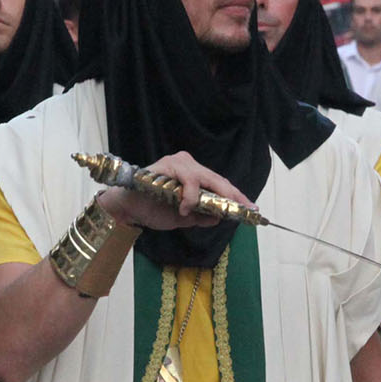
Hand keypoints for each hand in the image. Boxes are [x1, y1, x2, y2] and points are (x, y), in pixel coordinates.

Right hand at [94, 151, 247, 230]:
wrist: (128, 207)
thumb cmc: (153, 209)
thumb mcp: (183, 218)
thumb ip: (201, 217)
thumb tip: (220, 218)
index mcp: (195, 176)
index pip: (221, 185)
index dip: (237, 197)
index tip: (252, 210)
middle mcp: (190, 165)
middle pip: (219, 180)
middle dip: (234, 196)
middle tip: (245, 210)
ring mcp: (180, 163)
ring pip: (207, 178)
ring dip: (212, 198)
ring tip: (213, 213)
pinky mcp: (169, 165)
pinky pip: (188, 180)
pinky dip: (189, 197)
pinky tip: (184, 209)